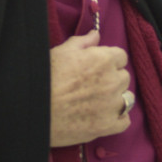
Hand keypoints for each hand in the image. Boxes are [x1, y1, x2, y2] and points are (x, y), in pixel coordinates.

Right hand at [49, 29, 132, 146]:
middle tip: (94, 85)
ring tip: (99, 102)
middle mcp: (112, 81)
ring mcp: (111, 105)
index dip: (109, 61)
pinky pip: (124, 121)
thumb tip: (96, 35)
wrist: (34, 110)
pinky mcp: (107, 126)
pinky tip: (105, 116)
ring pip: (127, 99)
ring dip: (117, 98)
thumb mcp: (62, 52)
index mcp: (104, 60)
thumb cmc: (46, 77)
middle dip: (112, 79)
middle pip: (124, 77)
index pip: (121, 57)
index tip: (98, 67)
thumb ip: (83, 42)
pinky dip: (118, 119)